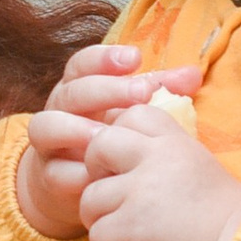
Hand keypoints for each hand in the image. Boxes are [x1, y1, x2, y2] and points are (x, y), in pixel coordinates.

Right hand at [12, 40, 169, 238]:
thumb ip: (160, 91)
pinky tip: (95, 175)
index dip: (104, 58)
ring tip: (103, 134)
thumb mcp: (131, 111)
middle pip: (71, 91)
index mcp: (80, 87)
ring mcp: (49, 142)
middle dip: (105, 90)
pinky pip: (54, 172)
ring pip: (46, 126)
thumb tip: (194, 74)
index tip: (136, 58)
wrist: (75, 182)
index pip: (82, 63)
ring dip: (74, 128)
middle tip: (141, 92)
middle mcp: (60, 109)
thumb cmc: (110, 136)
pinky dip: (74, 173)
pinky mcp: (47, 175)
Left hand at [76, 102, 240, 240]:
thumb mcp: (199, 169)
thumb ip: (166, 157)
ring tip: (127, 237)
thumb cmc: (223, 221)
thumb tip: (128, 154)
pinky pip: (96, 235)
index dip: (120, 137)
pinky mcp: (131, 226)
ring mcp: (141, 191)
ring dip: (102, 221)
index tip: (128, 165)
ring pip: (90, 197)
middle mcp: (155, 158)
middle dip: (96, 172)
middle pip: (99, 145)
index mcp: (175, 141)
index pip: (132, 114)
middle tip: (116, 197)